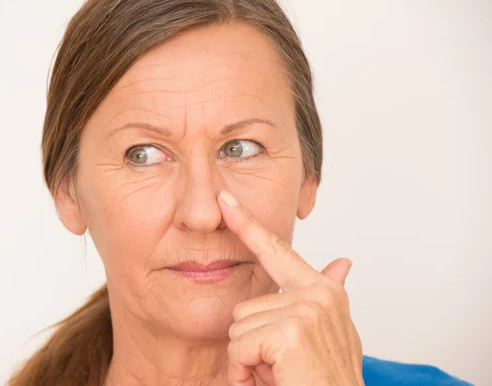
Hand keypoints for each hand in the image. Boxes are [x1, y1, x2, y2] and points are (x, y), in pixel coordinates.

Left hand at [218, 190, 363, 385]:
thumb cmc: (328, 380)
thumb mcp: (331, 335)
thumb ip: (325, 295)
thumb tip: (343, 261)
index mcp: (323, 290)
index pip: (278, 252)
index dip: (249, 225)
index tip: (226, 200)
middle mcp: (318, 293)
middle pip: (246, 306)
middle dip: (252, 344)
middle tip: (282, 366)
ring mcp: (306, 309)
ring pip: (238, 328)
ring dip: (249, 360)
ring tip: (281, 374)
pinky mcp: (290, 331)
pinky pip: (239, 347)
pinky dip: (244, 372)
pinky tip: (273, 380)